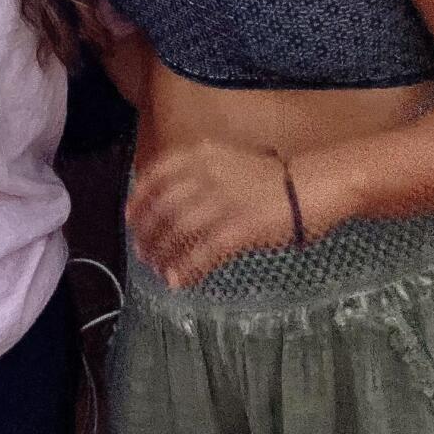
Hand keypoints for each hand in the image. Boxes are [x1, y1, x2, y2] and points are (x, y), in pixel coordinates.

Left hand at [126, 142, 304, 288]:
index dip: (138, 199)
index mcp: (199, 154)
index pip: (156, 175)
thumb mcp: (224, 159)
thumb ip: (197, 173)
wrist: (305, 186)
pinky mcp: (235, 229)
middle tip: (140, 249)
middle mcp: (204, 175)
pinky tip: (176, 279)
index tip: (129, 216)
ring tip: (155, 266)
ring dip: (161, 252)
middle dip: (146, 231)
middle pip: (162, 206)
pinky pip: (201, 253)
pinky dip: (184, 268)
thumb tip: (169, 198)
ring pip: (177, 231)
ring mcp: (219, 202)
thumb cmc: (267, 175)